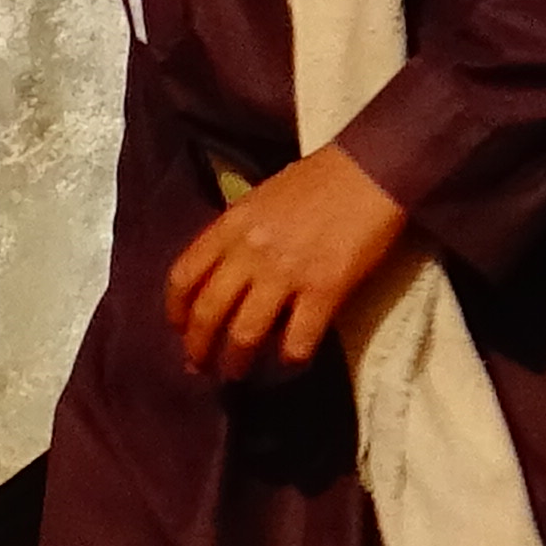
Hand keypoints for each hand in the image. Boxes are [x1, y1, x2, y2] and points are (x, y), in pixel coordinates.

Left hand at [164, 147, 406, 379]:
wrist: (370, 171)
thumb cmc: (317, 181)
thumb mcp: (260, 198)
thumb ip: (237, 234)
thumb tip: (225, 273)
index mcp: (231, 226)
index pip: (184, 276)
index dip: (176, 311)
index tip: (179, 329)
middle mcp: (250, 252)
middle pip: (208, 313)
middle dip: (199, 349)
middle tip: (202, 367)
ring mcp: (286, 273)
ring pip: (245, 334)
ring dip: (236, 362)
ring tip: (238, 373)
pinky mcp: (324, 290)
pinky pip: (297, 339)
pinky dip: (290, 358)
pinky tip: (290, 360)